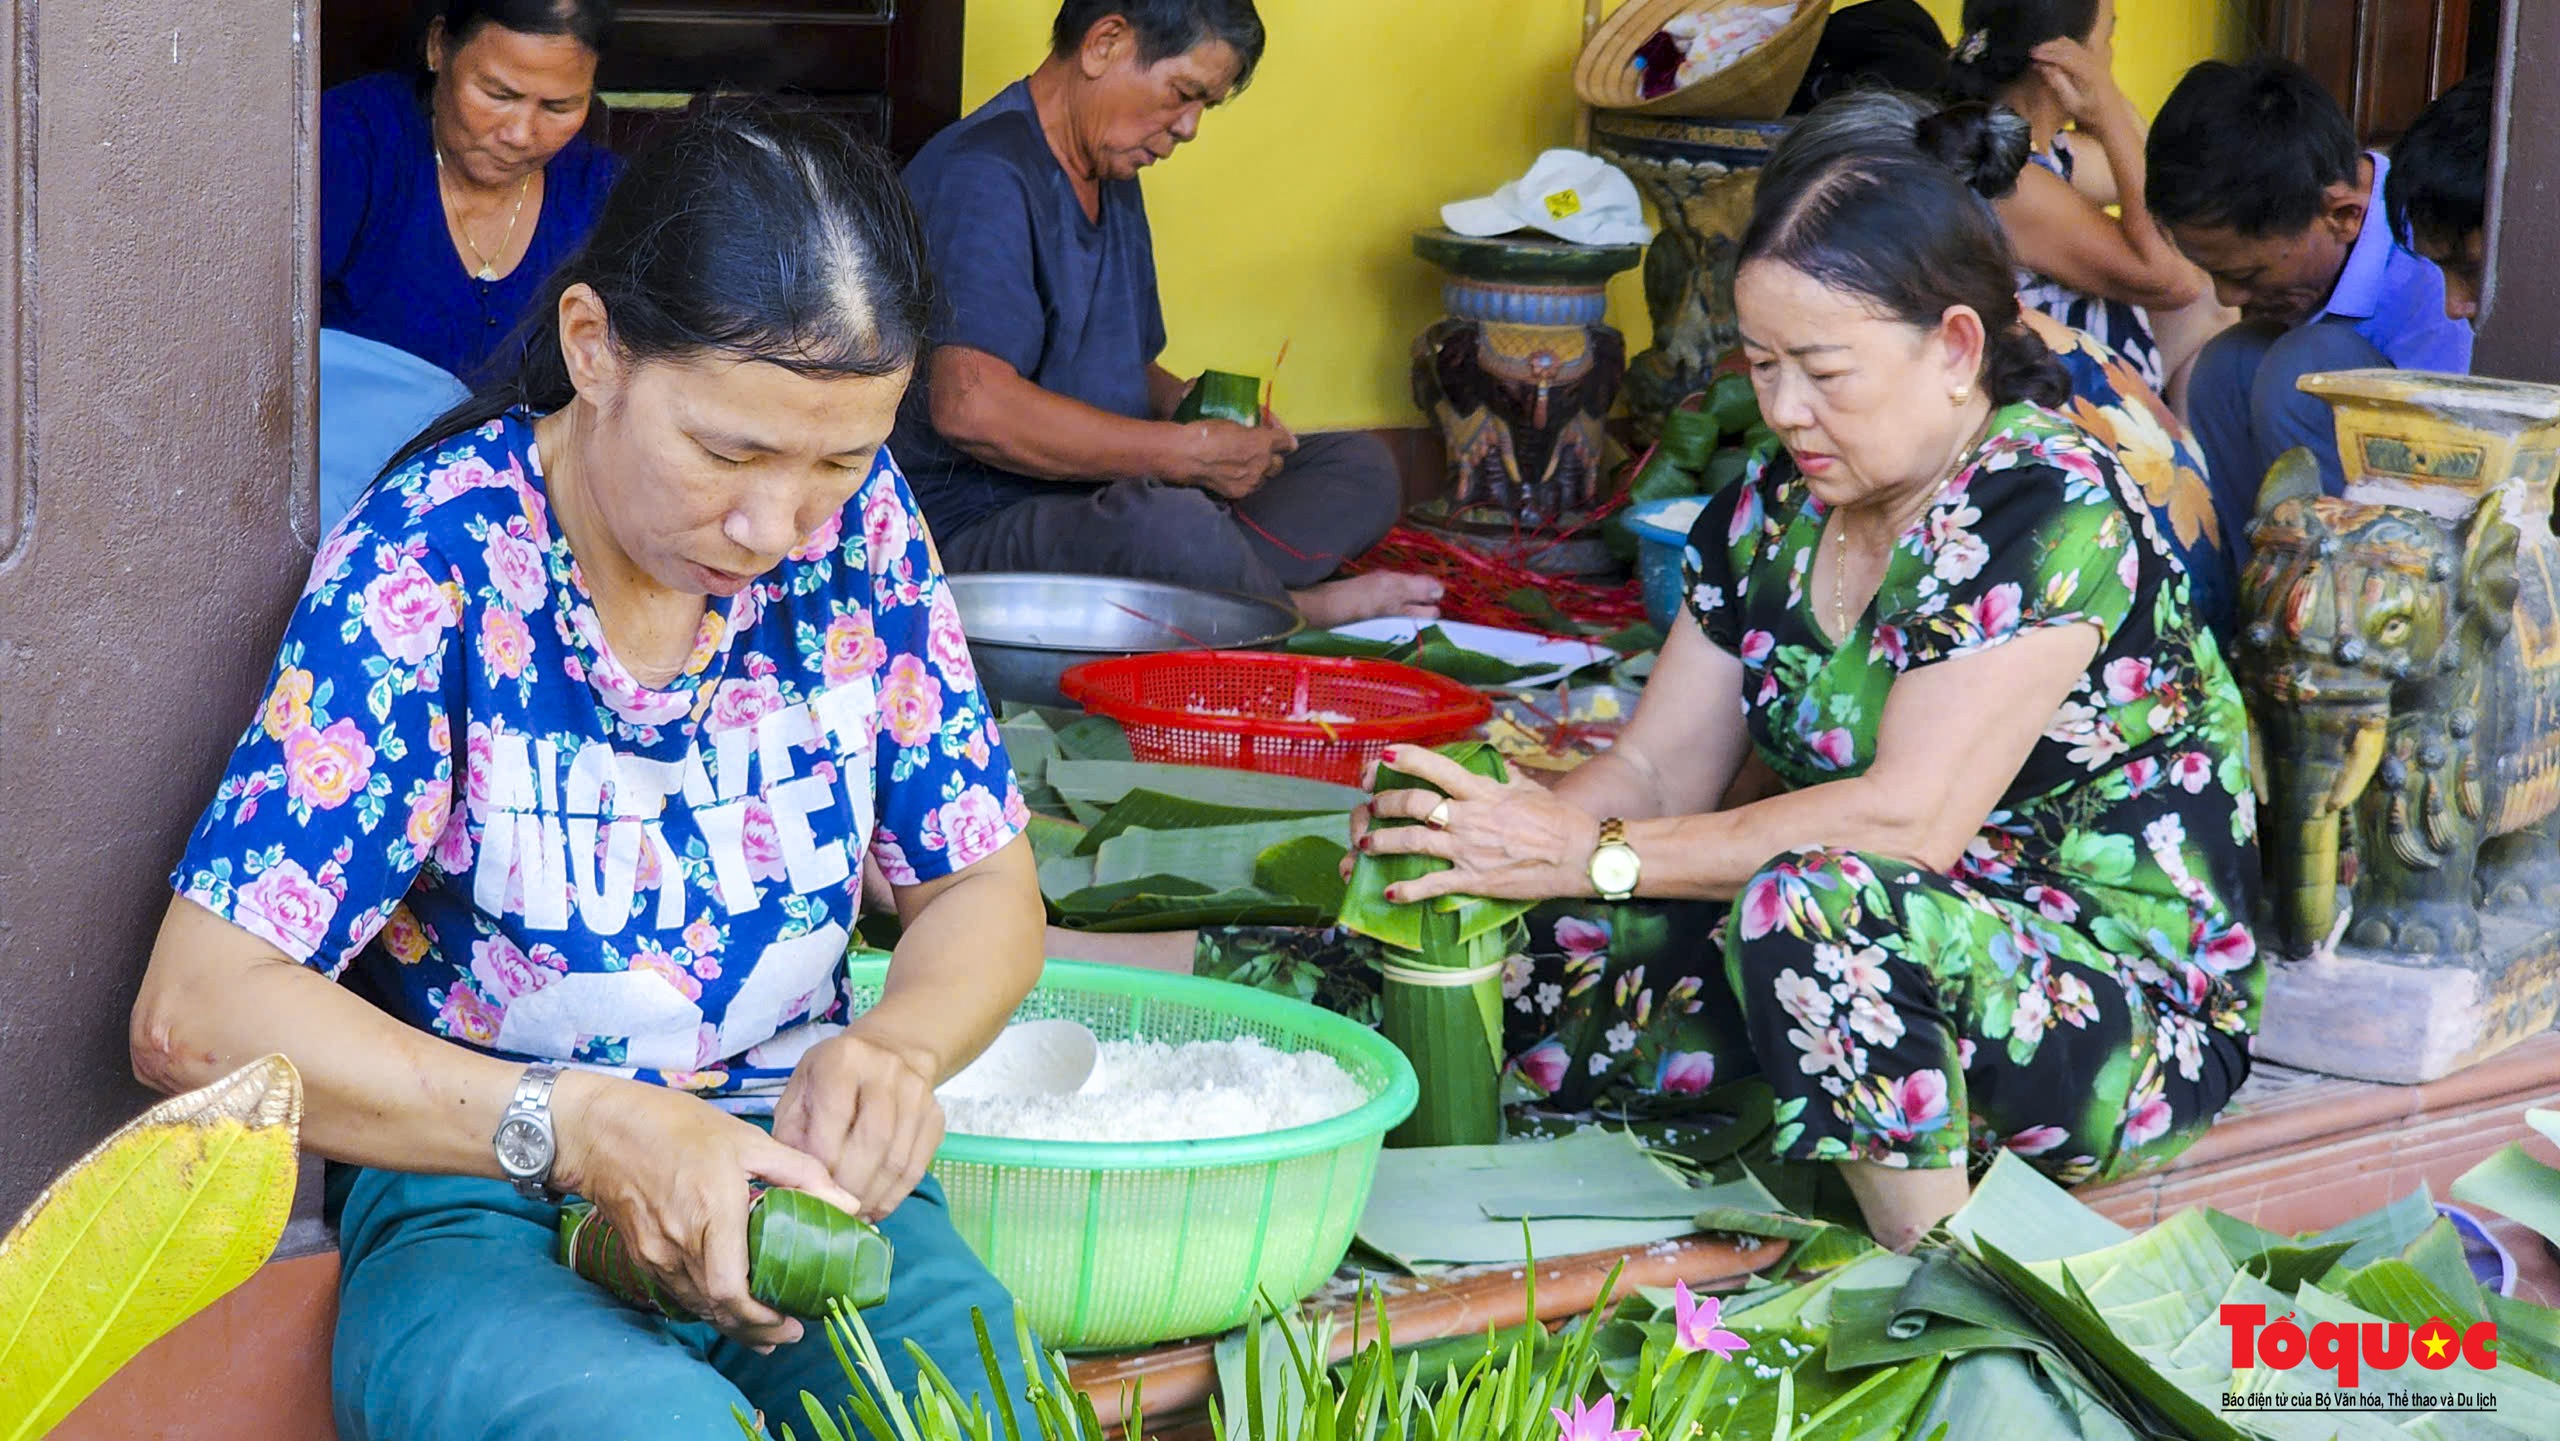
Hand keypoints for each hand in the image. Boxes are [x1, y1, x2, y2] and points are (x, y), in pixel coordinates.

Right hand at [551, 1072, 861, 1348]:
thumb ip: (802, 1173)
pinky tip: (728, 1306)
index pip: (729, 1289)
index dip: (760, 1316)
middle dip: (755, 1328)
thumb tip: (849, 1203)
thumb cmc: (677, 1127)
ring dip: (732, 1322)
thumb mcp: (748, 1140)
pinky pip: (679, 1293)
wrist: (602, 1129)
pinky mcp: (642, 1256)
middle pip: (716, 1308)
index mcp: (711, 1212)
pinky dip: (707, 1306)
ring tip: (766, 1328)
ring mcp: (655, 1254)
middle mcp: (679, 1243)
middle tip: (789, 1333)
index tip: (791, 1321)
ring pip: (697, 1306)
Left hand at [771, 1029, 943, 1222]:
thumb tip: (794, 1183)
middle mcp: (886, 1071)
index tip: (810, 1191)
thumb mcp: (799, 1090)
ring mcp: (917, 1094)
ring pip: (897, 1161)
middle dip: (850, 1187)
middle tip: (833, 1213)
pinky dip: (894, 1196)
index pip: (834, 1120)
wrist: (891, 1049)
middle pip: (872, 1143)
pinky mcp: (936, 1117)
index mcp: (843, 1060)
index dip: (822, 1163)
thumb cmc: (831, 1077)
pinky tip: (875, 1208)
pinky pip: (917, 1168)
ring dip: (872, 1197)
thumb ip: (791, 1133)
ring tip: (852, 1216)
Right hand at [1174, 418, 1295, 500]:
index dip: (1285, 439)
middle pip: (1279, 464)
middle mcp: (1263, 463)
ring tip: (1246, 467)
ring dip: (1260, 472)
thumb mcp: (1234, 422)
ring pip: (1265, 478)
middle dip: (1272, 458)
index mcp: (1264, 442)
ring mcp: (1252, 481)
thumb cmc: (1208, 432)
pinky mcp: (1240, 493)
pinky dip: (1246, 482)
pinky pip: (1250, 487)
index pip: (1287, 442)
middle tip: (1260, 454)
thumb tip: (1258, 430)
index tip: (1280, 439)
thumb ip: (1252, 430)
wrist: (1188, 456)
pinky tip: (1235, 476)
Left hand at [1354, 745, 1605, 902]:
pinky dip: (1406, 890)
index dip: (1406, 758)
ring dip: (1381, 842)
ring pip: (1411, 842)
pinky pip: (1430, 885)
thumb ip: (1506, 777)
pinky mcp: (1472, 880)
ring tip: (1366, 845)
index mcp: (1482, 791)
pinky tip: (1389, 893)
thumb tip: (1498, 766)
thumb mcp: (1529, 790)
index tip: (1384, 756)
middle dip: (1384, 803)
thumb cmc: (1559, 820)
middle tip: (1372, 806)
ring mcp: (1467, 850)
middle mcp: (1468, 817)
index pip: (1437, 767)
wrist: (1579, 856)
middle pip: (1412, 803)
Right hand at [2030, 38, 2119, 128]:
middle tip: (2032, 52)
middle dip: (2049, 47)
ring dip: (2055, 45)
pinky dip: (2063, 46)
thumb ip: (2058, 83)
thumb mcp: (2071, 103)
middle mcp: (2094, 62)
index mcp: (2088, 73)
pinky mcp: (2095, 59)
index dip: (2047, 55)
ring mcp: (2096, 59)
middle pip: (2068, 47)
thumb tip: (2044, 67)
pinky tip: (2053, 50)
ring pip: (2073, 44)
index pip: (2064, 57)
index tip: (2033, 56)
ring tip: (2040, 50)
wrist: (2112, 114)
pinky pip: (2077, 47)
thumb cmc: (2090, 112)